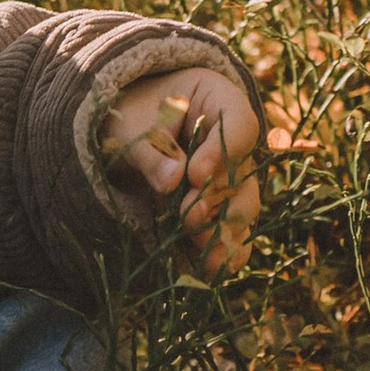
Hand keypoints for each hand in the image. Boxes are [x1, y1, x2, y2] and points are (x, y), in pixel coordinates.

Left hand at [103, 65, 263, 279]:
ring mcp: (232, 176)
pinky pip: (235, 230)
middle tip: (189, 216)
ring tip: (204, 252)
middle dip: (219, 199)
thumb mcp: (131, 126)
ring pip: (244, 204)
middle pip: (244, 172)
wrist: (125, 130)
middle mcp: (235, 142)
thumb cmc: (130, 115)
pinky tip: (215, 268)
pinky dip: (227, 250)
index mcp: (220, 101)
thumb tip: (172, 182)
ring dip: (225, 229)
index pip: (240, 124)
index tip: (195, 175)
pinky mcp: (220, 208)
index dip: (223, 152)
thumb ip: (151, 151)